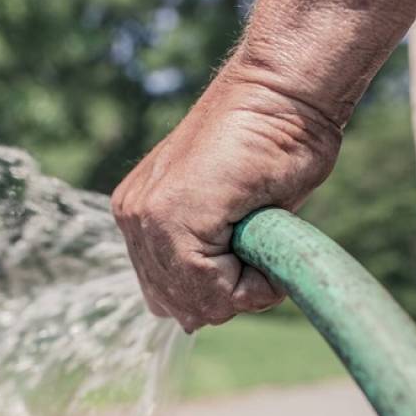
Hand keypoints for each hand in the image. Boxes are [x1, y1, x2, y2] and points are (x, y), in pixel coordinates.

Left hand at [111, 60, 341, 332]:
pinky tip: (265, 240)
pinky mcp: (169, 216)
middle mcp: (133, 218)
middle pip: (178, 306)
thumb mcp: (232, 217)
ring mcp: (146, 217)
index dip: (220, 292)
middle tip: (259, 249)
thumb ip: (205, 259)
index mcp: (141, 216)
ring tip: (262, 239)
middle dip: (227, 295)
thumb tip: (189, 321)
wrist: (282, 94)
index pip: (169, 295)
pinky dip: (252, 284)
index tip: (251, 252)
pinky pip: (211, 289)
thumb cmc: (271, 146)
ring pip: (195, 303)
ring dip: (241, 289)